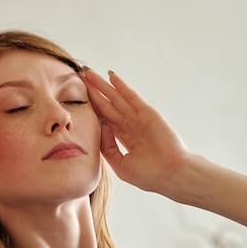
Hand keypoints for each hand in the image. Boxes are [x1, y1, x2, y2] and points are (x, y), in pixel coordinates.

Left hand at [81, 68, 191, 195]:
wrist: (171, 174)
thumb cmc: (149, 175)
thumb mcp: (120, 165)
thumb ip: (107, 147)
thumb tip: (99, 127)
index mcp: (124, 138)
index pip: (104, 118)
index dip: (91, 107)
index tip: (75, 98)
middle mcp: (130, 125)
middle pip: (107, 104)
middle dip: (93, 91)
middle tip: (78, 76)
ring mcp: (138, 118)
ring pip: (116, 98)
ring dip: (102, 85)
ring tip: (87, 72)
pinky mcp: (147, 113)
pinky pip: (131, 97)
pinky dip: (121, 86)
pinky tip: (111, 76)